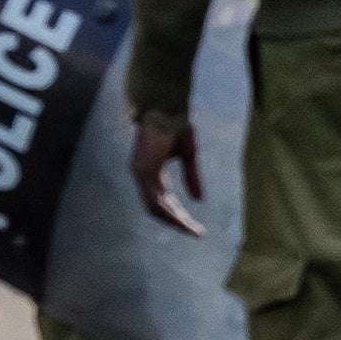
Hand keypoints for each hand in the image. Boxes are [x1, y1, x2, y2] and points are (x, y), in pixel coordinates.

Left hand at [134, 116, 205, 237]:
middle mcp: (142, 174)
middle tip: (196, 233)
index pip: (163, 200)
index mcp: (151, 170)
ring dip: (174, 220)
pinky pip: (155, 198)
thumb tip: (199, 200)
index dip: (178, 214)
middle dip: (177, 222)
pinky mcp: (145, 170)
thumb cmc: (178, 124)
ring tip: (193, 230)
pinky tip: (182, 218)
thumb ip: (192, 177)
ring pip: (154, 207)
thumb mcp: (189, 155)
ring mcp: (141, 173)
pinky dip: (169, 211)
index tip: (194, 226)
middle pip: (157, 208)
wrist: (168, 106)